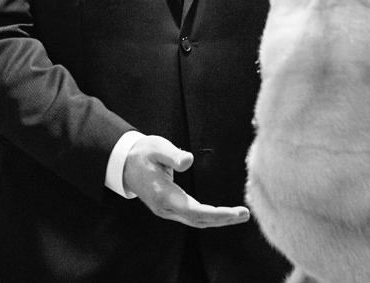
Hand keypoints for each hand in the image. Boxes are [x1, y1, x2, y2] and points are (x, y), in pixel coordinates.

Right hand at [121, 137, 250, 228]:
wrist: (125, 164)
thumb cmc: (143, 153)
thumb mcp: (156, 147)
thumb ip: (173, 154)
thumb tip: (188, 160)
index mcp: (164, 196)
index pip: (195, 211)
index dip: (217, 214)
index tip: (235, 213)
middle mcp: (166, 208)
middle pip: (199, 220)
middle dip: (222, 219)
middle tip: (244, 214)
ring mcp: (167, 211)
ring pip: (196, 221)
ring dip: (217, 220)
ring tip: (238, 215)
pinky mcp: (169, 208)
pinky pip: (192, 217)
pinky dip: (208, 217)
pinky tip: (220, 213)